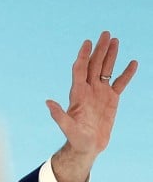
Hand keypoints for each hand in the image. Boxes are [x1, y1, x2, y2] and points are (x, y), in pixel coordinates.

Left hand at [47, 31, 137, 181]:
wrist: (87, 147)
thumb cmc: (75, 139)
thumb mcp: (67, 127)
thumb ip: (59, 115)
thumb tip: (48, 102)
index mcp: (78, 94)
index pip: (80, 69)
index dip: (83, 55)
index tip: (88, 42)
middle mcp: (88, 90)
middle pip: (94, 65)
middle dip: (99, 49)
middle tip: (105, 33)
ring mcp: (100, 93)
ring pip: (106, 70)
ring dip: (110, 55)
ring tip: (115, 40)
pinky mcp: (111, 100)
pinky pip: (120, 83)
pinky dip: (126, 73)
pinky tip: (133, 63)